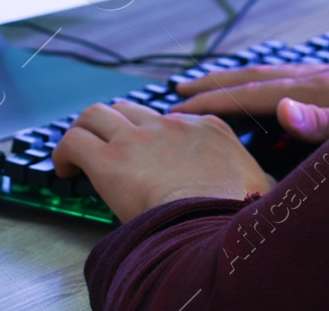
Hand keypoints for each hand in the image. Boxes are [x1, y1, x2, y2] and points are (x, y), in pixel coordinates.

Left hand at [52, 102, 275, 220]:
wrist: (216, 220)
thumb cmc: (239, 211)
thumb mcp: (261, 186)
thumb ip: (257, 180)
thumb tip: (264, 190)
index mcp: (208, 129)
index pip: (172, 120)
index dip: (153, 135)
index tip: (146, 152)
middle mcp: (171, 125)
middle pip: (129, 109)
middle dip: (113, 125)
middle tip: (105, 148)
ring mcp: (139, 138)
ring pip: (97, 114)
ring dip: (85, 132)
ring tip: (78, 155)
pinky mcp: (110, 159)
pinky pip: (74, 141)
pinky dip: (64, 152)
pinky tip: (64, 170)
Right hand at [171, 60, 328, 142]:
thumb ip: (324, 121)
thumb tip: (280, 111)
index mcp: (314, 88)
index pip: (250, 93)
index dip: (213, 101)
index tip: (178, 108)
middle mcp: (316, 78)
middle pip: (254, 77)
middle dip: (215, 84)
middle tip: (178, 91)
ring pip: (272, 77)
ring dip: (239, 83)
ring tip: (214, 91)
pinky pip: (293, 82)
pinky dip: (270, 89)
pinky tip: (275, 104)